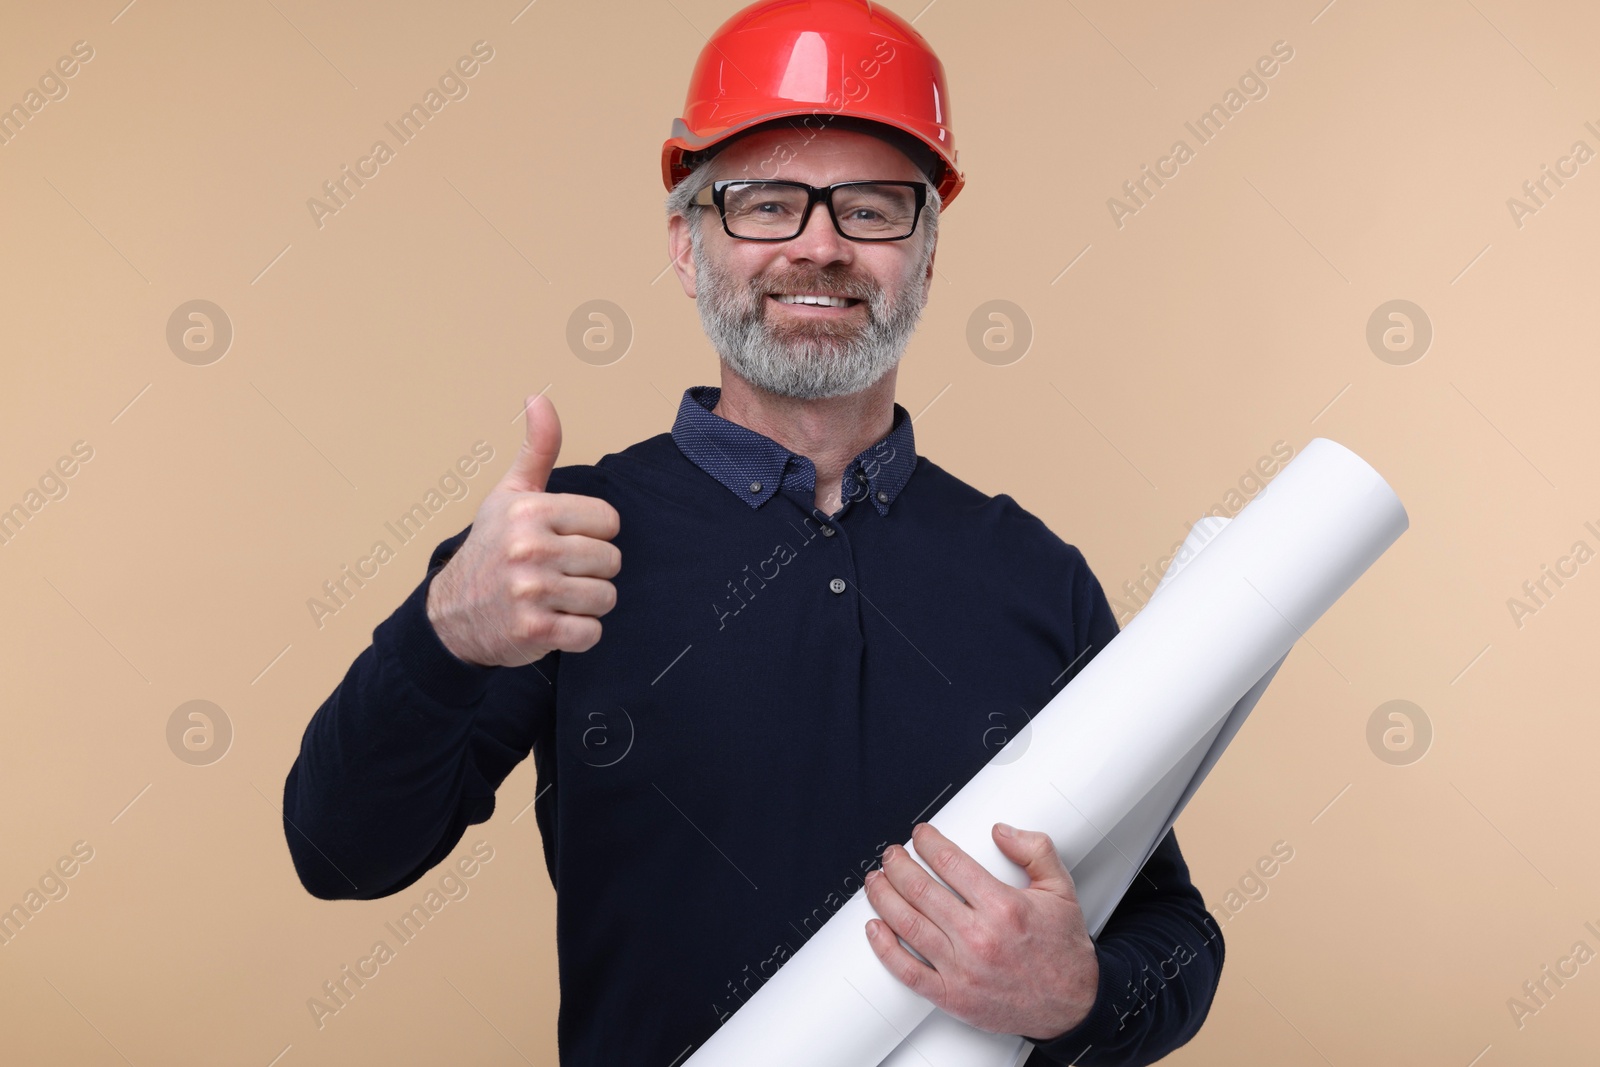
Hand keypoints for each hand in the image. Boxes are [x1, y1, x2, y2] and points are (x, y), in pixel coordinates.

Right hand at [425, 394, 621, 666]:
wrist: (451, 615)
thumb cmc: (491, 549)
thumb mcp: (510, 495)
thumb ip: (536, 449)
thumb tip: (539, 398)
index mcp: (531, 510)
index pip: (608, 521)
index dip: (592, 534)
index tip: (563, 541)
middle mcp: (530, 548)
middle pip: (611, 561)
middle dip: (590, 572)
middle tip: (556, 574)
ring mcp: (532, 591)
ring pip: (606, 598)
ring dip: (585, 604)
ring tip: (554, 598)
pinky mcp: (535, 631)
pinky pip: (592, 633)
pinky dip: (578, 633)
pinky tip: (551, 622)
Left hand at [863, 821, 1098, 1040]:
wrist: (1073, 1005)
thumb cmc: (1063, 950)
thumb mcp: (1061, 890)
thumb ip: (1035, 851)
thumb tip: (1000, 830)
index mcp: (1004, 907)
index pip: (950, 862)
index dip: (927, 842)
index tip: (919, 834)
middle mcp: (980, 937)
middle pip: (920, 889)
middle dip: (898, 865)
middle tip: (891, 855)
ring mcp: (962, 969)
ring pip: (907, 924)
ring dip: (883, 897)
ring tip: (876, 880)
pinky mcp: (952, 997)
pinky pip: (907, 971)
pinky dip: (884, 948)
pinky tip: (874, 928)